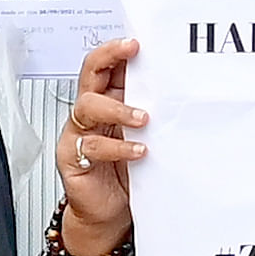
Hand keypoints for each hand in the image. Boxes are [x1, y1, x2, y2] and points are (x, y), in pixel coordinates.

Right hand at [53, 38, 143, 254]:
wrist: (109, 212)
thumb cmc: (127, 172)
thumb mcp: (144, 136)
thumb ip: (152, 113)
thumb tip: (181, 90)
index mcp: (107, 100)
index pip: (104, 65)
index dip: (115, 50)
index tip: (136, 42)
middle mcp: (89, 113)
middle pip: (89, 74)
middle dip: (109, 58)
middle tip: (133, 54)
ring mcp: (79, 134)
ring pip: (88, 106)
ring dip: (117, 108)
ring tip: (142, 118)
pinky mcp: (73, 159)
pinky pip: (91, 146)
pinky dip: (117, 147)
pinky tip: (138, 152)